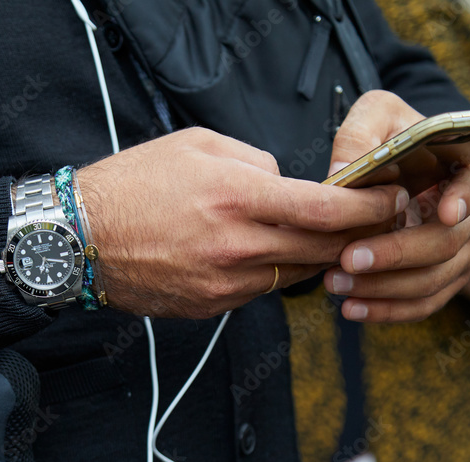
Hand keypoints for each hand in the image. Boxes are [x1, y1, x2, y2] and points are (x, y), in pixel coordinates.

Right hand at [77, 127, 408, 318]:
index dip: (370, 207)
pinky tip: (259, 254)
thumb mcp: (198, 145)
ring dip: (314, 256)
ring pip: (295, 275)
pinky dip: (271, 273)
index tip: (389, 199)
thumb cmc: (133, 184)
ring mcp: (224, 284)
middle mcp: (237, 247)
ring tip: (316, 237)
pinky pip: (259, 291)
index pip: (328, 210)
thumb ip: (256, 162)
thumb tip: (288, 185)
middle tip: (370, 222)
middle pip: (324, 249)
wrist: (80, 238)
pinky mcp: (210, 307)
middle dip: (356, 236)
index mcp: (238, 197)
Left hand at [323, 90, 469, 321]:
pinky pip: (421, 305)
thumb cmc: (385, 139)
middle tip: (347, 258)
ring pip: (432, 280)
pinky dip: (386, 311)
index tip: (444, 213)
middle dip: (396, 254)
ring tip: (334, 284)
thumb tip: (341, 171)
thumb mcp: (374, 118)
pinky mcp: (436, 281)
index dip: (463, 200)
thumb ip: (360, 134)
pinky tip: (350, 309)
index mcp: (459, 173)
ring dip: (383, 288)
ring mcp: (455, 254)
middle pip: (445, 244)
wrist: (384, 174)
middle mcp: (466, 217)